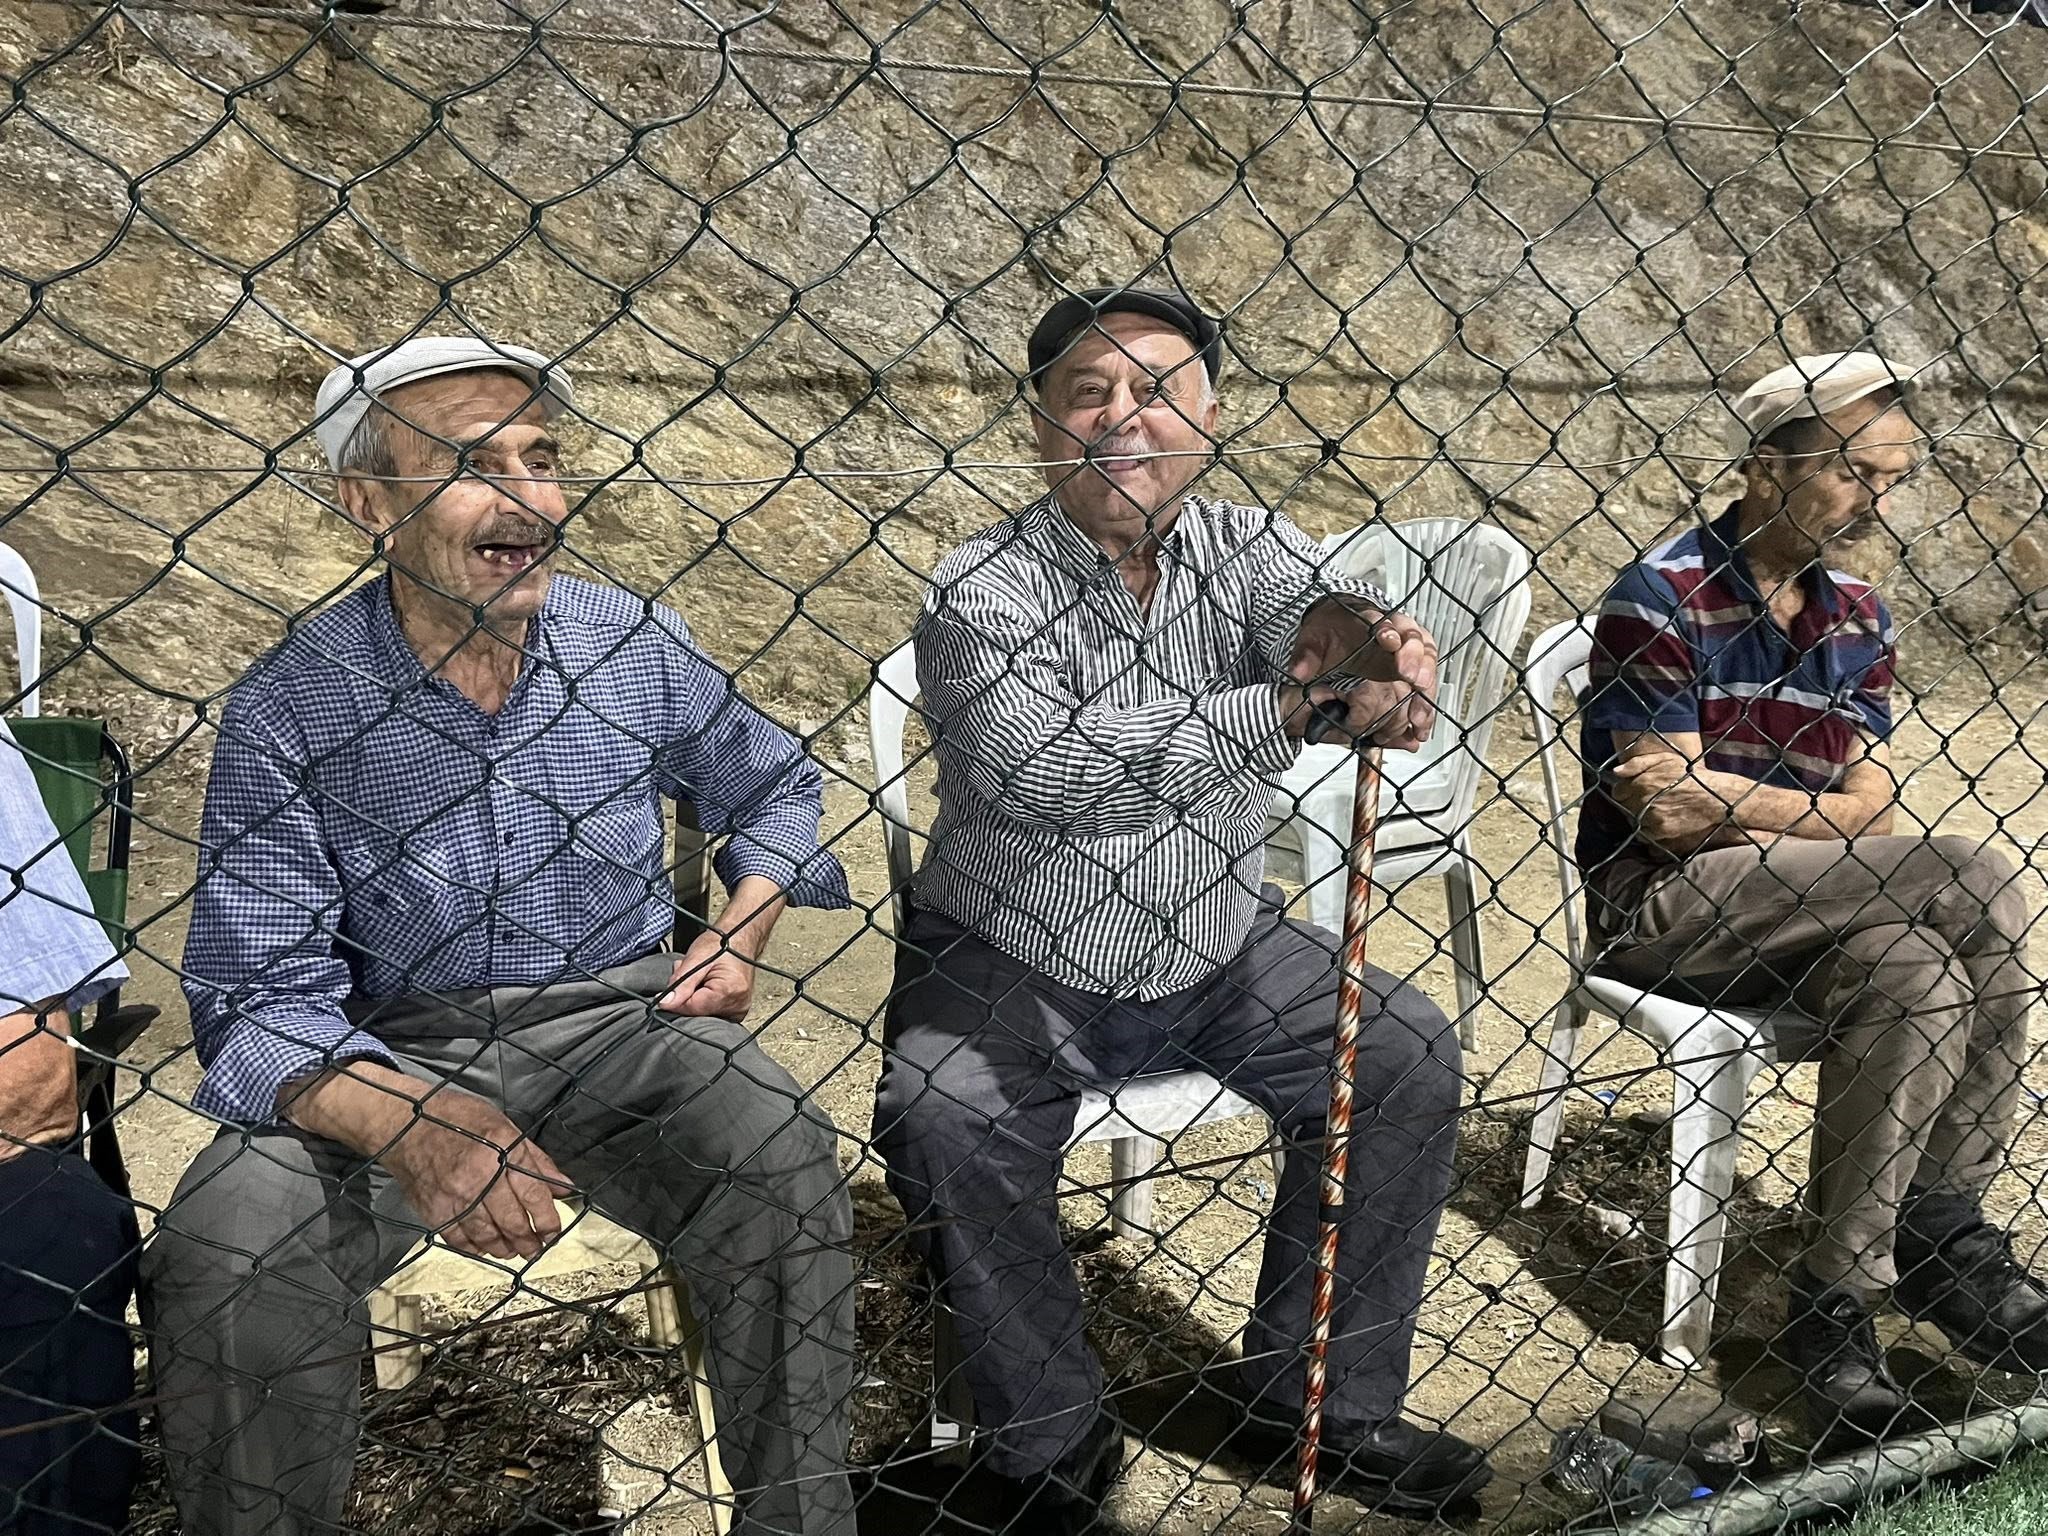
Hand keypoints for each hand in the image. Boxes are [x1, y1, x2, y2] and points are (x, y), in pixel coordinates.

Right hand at [381, 1087, 572, 1260]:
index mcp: (502, 1151)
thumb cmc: (457, 1119)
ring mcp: (455, 1196)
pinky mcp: (434, 1210)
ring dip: (506, 1248)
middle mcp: (480, 1176)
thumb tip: (563, 1187)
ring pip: (488, 1235)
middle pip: (513, 1221)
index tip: (554, 1231)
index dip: (548, 1219)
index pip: (534, 1194)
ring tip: (515, 1250)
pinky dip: (475, 1248)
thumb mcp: (504, 1126)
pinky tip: (485, 1247)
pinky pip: (459, 1239)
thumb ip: (536, 1160)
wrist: (405, 1125)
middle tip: (537, 1248)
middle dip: (530, 1241)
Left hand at [658, 928, 759, 1018]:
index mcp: (729, 991)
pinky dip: (703, 1002)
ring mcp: (738, 1010)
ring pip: (702, 1014)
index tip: (674, 985)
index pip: (691, 1008)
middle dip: (687, 998)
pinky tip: (707, 987)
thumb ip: (680, 983)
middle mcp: (738, 1005)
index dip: (677, 998)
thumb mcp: (696, 957)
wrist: (739, 938)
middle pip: (697, 1014)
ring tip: (701, 980)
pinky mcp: (736, 1012)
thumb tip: (665, 1003)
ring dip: (694, 1000)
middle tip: (692, 977)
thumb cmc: (721, 943)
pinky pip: (711, 1013)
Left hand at [1288, 598, 1437, 749]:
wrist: (1338, 629)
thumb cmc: (1331, 630)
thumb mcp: (1313, 638)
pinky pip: (1424, 686)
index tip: (1388, 642)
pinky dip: (1424, 707)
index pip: (1384, 621)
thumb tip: (1299, 671)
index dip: (1388, 632)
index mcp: (1370, 620)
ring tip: (1418, 715)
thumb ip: (1307, 653)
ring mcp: (1406, 651)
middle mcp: (1396, 632)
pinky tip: (1421, 727)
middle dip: (1416, 660)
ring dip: (1425, 689)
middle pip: (1415, 640)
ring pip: (1426, 664)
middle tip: (1412, 678)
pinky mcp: (1411, 670)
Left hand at [1610, 752, 1741, 851]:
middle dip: (1634, 805)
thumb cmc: (1691, 776)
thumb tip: (1616, 772)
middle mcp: (1644, 800)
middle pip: (1625, 808)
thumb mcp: (1665, 760)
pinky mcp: (1662, 832)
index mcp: (1642, 782)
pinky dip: (1651, 831)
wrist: (1716, 798)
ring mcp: (1652, 817)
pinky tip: (1663, 822)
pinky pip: (1646, 835)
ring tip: (1659, 811)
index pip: (1618, 792)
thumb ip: (1637, 763)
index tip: (1637, 791)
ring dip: (1642, 819)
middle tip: (1650, 801)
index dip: (1627, 792)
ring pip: (1634, 822)